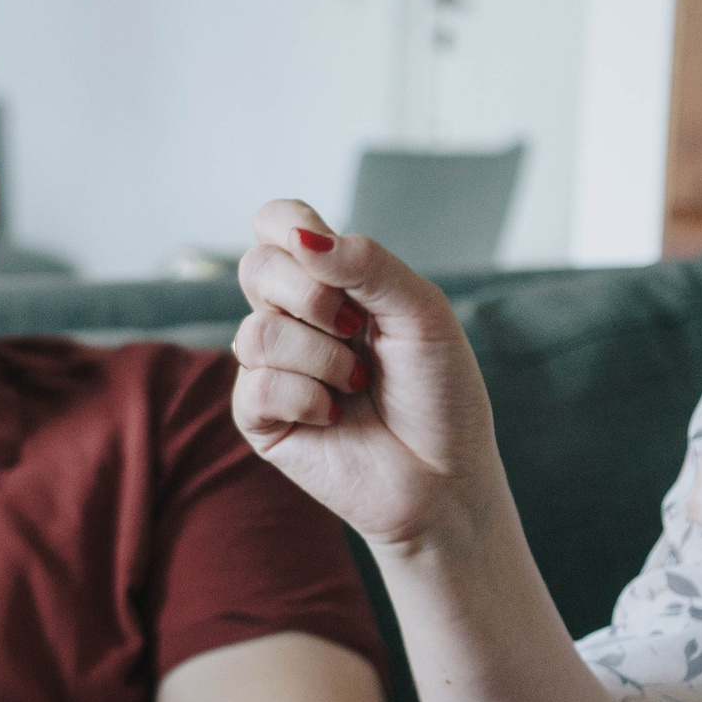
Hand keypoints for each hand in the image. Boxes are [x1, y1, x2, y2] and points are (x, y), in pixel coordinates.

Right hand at [231, 200, 507, 558]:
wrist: (446, 477)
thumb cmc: (440, 394)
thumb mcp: (422, 313)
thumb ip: (367, 264)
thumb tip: (304, 235)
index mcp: (332, 282)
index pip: (277, 224)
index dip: (288, 224)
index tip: (322, 251)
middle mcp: (295, 318)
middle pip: (257, 268)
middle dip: (310, 295)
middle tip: (356, 329)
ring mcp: (273, 368)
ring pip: (256, 332)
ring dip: (321, 357)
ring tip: (357, 383)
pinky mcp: (260, 419)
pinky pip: (256, 386)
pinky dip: (307, 398)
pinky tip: (335, 415)